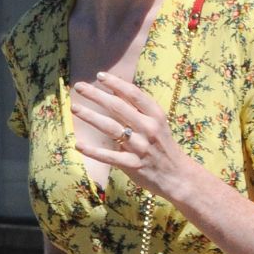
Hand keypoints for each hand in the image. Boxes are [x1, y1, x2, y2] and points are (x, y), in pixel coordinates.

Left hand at [72, 72, 191, 200]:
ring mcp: (140, 147)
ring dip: (91, 117)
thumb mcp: (157, 123)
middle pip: (118, 107)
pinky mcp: (133, 165)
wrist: (177, 176)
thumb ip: (138, 108)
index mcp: (155, 116)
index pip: (133, 94)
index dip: (116, 83)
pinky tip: (78, 144)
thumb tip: (114, 89)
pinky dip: (93, 151)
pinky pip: (110, 156)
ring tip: (75, 108)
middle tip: (79, 87)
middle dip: (96, 95)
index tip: (99, 76)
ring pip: (111, 128)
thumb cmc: (163, 146)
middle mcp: (148, 128)